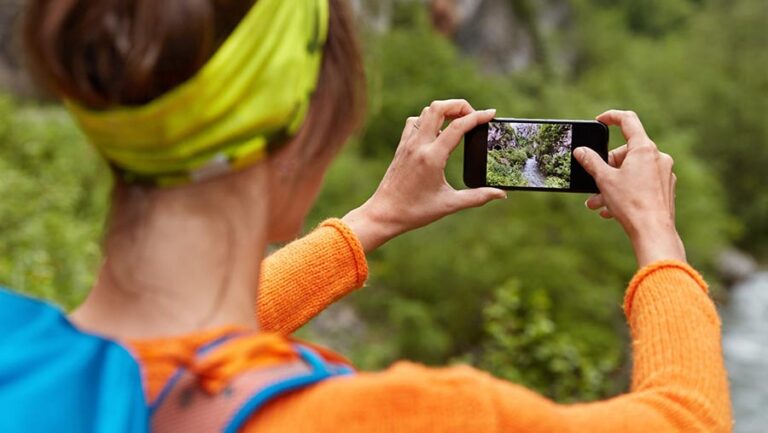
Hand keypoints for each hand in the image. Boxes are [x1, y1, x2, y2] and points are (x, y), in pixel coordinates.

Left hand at [343, 99, 505, 251]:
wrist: (383, 214)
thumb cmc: (415, 211)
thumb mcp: (449, 204)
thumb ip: (477, 197)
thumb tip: (501, 195)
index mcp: (432, 157)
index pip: (458, 126)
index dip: (478, 117)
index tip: (491, 114)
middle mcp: (418, 145)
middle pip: (439, 108)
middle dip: (459, 105)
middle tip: (473, 115)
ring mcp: (407, 144)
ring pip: (426, 112)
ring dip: (444, 111)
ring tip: (458, 121)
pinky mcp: (401, 147)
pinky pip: (414, 122)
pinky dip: (428, 119)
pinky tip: (437, 131)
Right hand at [574, 110, 685, 267]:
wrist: (653, 232)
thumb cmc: (630, 204)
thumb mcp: (604, 180)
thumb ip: (591, 162)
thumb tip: (581, 151)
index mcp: (644, 149)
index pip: (628, 120)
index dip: (611, 117)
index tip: (600, 120)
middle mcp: (658, 157)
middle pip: (627, 152)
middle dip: (607, 167)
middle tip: (594, 182)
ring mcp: (664, 173)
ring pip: (632, 172)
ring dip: (613, 184)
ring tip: (597, 203)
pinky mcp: (666, 189)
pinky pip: (642, 184)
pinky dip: (626, 192)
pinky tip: (613, 209)